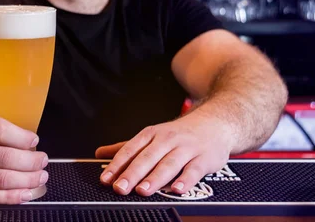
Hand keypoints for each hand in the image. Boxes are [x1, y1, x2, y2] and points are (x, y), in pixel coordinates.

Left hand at [95, 113, 233, 196]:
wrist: (215, 124)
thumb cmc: (179, 134)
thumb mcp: (151, 136)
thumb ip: (126, 148)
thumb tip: (99, 154)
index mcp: (151, 134)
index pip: (130, 150)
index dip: (117, 165)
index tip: (105, 179)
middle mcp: (167, 140)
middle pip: (147, 157)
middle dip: (132, 174)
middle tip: (119, 188)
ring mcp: (186, 149)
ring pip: (168, 164)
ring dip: (155, 178)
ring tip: (142, 190)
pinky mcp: (204, 159)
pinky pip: (194, 170)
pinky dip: (185, 180)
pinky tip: (177, 189)